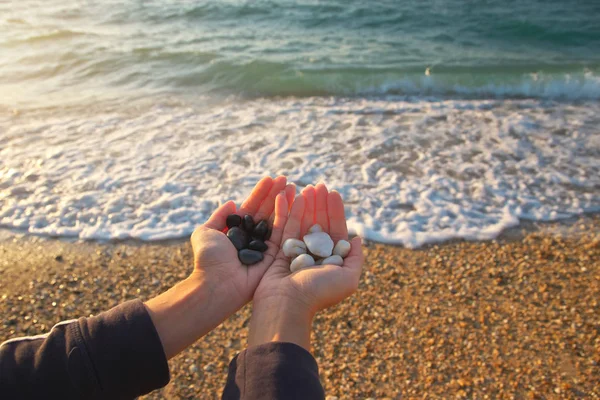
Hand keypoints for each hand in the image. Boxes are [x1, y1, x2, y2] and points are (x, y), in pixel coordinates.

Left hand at [145, 176, 294, 358]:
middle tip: (286, 179)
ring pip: (278, 219)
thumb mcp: (205, 232)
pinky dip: (287, 216)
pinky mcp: (276, 256)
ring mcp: (265, 246)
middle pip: (267, 211)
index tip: (270, 178)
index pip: (252, 207)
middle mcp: (253, 237)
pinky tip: (291, 200)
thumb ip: (219, 217)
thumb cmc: (208, 259)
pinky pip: (283, 232)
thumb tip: (231, 203)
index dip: (261, 193)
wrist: (216, 283)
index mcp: (238, 232)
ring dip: (286, 202)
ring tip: (294, 186)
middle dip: (276, 194)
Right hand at [249, 183, 363, 350]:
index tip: (333, 193)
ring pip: (303, 222)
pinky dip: (291, 212)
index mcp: (331, 262)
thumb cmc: (318, 293)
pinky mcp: (279, 251)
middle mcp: (314, 256)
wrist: (287, 304)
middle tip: (319, 185)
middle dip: (320, 204)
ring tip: (308, 187)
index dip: (335, 211)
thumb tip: (358, 239)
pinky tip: (295, 197)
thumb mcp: (348, 278)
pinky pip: (286, 227)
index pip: (335, 231)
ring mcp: (296, 253)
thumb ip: (355, 259)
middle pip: (319, 223)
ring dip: (307, 204)